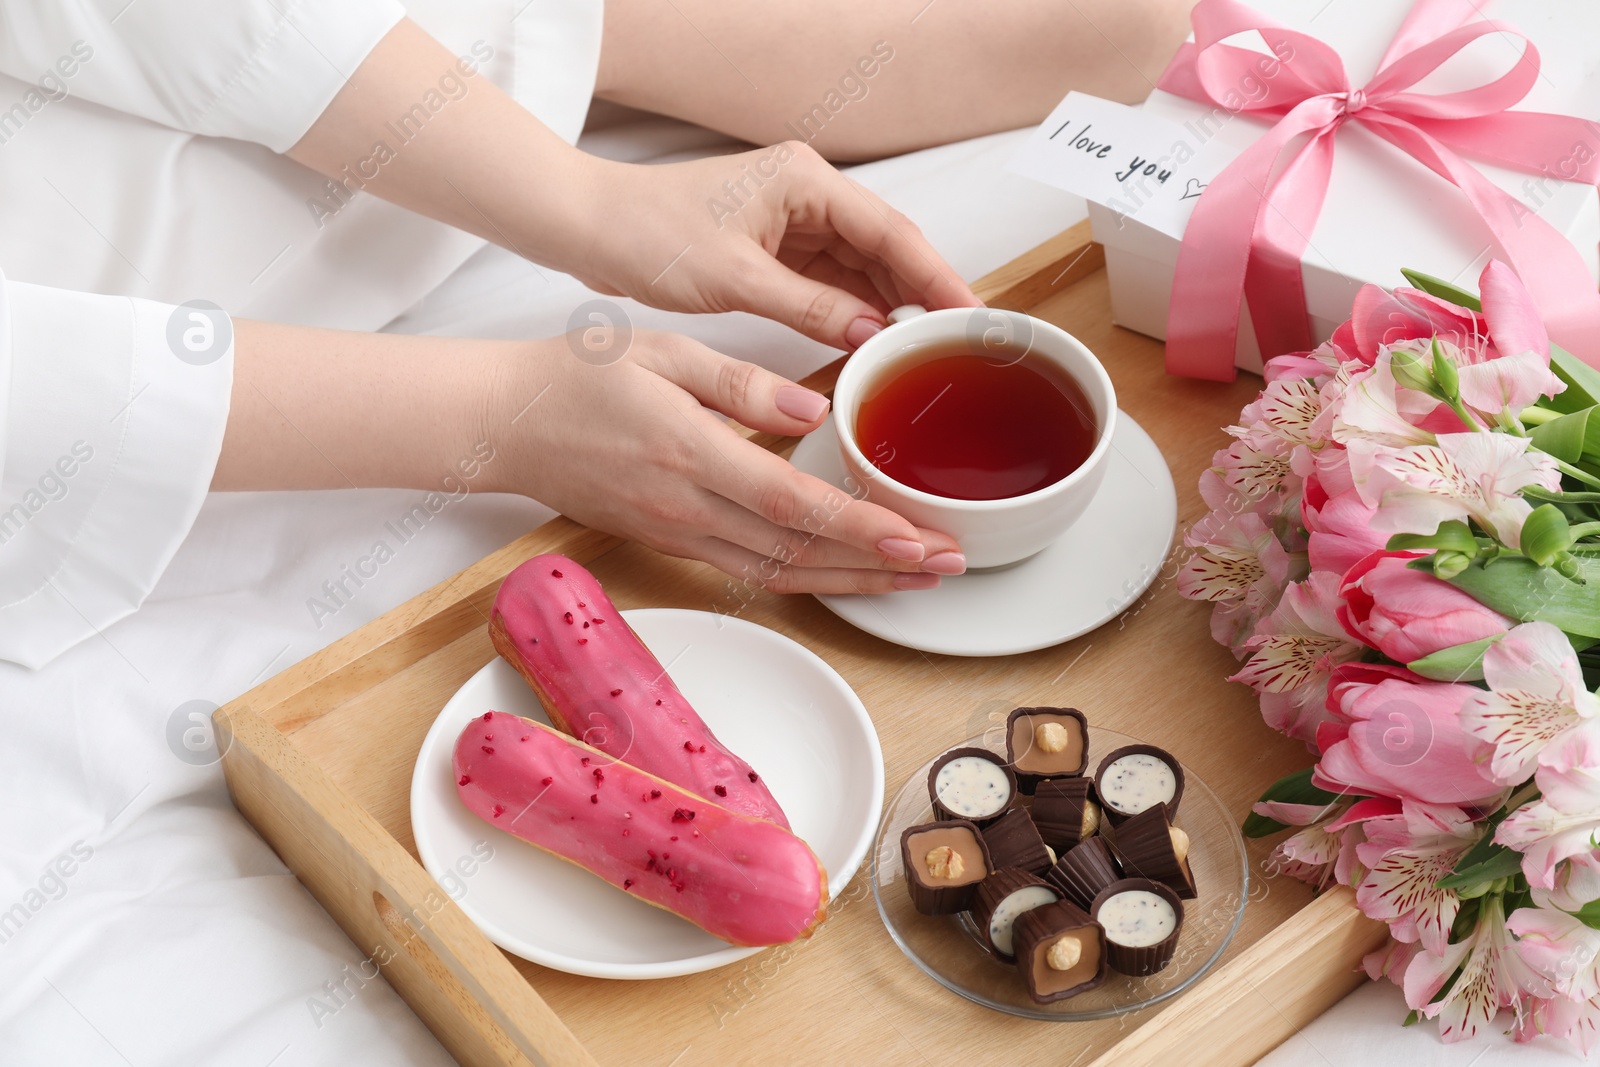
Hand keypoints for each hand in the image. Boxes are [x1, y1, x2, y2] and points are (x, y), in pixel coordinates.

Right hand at [486, 329, 966, 592]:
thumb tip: (815, 410)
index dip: (861, 529)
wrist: (505, 424)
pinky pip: (751, 571)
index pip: (794, 504)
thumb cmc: (577, 377)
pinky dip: (807, 579)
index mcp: (692, 454)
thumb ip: (742, 383)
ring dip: (852, 583)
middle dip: (881, 565)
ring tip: (914, 582)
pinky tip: (845, 577)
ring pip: (781, 573)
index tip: (918, 539)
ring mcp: (680, 534)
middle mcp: (689, 509)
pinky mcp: (673, 542)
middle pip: (800, 552)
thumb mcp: (662, 352)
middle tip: (949, 565)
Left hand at [558, 143, 981, 349]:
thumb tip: (872, 332)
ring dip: (887, 304)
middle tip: (958, 340)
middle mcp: (806, 192)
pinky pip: (828, 279)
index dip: (935, 276)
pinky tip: (872, 339)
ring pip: (859, 266)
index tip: (968, 313)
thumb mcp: (738, 279)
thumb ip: (811, 306)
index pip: (890, 232)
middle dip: (921, 292)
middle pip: (884, 247)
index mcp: (805, 180)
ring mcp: (791, 218)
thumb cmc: (650, 234)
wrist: (591, 228)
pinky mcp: (773, 245)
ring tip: (924, 348)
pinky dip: (850, 308)